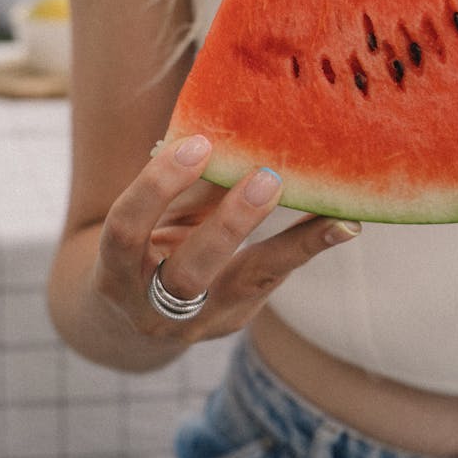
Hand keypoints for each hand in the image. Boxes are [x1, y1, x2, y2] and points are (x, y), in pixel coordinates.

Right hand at [94, 134, 360, 340]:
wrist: (128, 321)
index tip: (197, 144)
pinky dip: (306, 248)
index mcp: (115, 273)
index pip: (127, 230)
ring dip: (292, 245)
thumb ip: (181, 187)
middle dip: (230, 224)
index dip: (157, 187)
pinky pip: (273, 280)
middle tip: (267, 177)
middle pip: (191, 273)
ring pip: (247, 285)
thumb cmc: (140, 246)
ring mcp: (197, 323)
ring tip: (335, 216)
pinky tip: (343, 224)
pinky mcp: (234, 321)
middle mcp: (153, 309)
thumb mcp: (149, 218)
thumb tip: (230, 134)